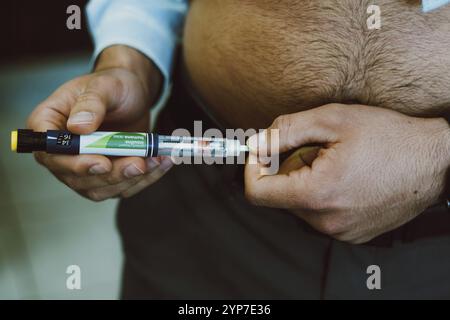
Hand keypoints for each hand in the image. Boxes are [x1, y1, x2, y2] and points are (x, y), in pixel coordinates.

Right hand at [27, 45, 172, 200]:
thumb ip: (91, 104)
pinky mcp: (108, 175)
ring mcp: (85, 168)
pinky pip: (123, 186)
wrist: (133, 94)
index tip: (101, 162)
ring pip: (102, 188)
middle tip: (138, 163)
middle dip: (111, 174)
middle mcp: (63, 152)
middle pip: (77, 177)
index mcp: (49, 124)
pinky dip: (145, 178)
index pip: (49, 153)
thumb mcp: (103, 86)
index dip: (73, 163)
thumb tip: (78, 127)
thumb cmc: (112, 85)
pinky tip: (161, 163)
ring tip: (156, 159)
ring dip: (131, 179)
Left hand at [245, 104, 449, 243]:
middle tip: (316, 149)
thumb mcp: (332, 119)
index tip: (262, 151)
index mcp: (317, 194)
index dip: (253, 168)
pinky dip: (323, 194)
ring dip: (307, 181)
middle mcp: (325, 221)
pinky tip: (347, 178)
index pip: (257, 192)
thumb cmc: (389, 137)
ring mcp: (340, 231)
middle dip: (288, 168)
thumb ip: (285, 130)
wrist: (434, 160)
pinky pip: (320, 214)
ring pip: (300, 204)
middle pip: (280, 196)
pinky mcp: (352, 234)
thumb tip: (256, 142)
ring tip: (337, 163)